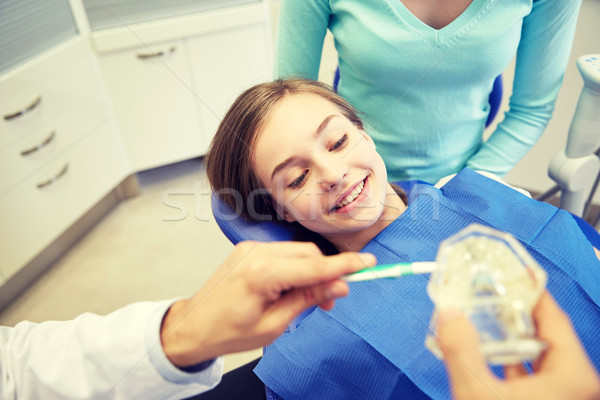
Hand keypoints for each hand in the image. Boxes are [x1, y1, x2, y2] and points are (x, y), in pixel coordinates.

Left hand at [160, 241, 374, 366]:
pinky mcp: (248, 250)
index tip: (369, 263)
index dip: (345, 266)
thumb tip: (338, 286)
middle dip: (326, 273)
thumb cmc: (228, 332)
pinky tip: (292, 287)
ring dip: (311, 270)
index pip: (314, 267)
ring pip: (298, 251)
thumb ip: (308, 300)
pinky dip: (295, 267)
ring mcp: (251, 248)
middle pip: (309, 254)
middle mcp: (257, 253)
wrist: (193, 326)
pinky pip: (283, 253)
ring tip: (310, 298)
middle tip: (332, 300)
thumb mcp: (274, 325)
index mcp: (262, 274)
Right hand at [436, 291, 599, 399]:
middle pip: (545, 333)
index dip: (530, 290)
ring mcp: (563, 395)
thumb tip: (449, 315)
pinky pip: (533, 374)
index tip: (511, 272)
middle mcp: (575, 384)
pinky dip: (511, 360)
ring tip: (483, 318)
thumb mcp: (478, 394)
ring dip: (510, 337)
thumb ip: (461, 352)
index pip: (554, 316)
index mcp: (572, 375)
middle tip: (489, 291)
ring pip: (538, 355)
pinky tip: (487, 352)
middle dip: (514, 312)